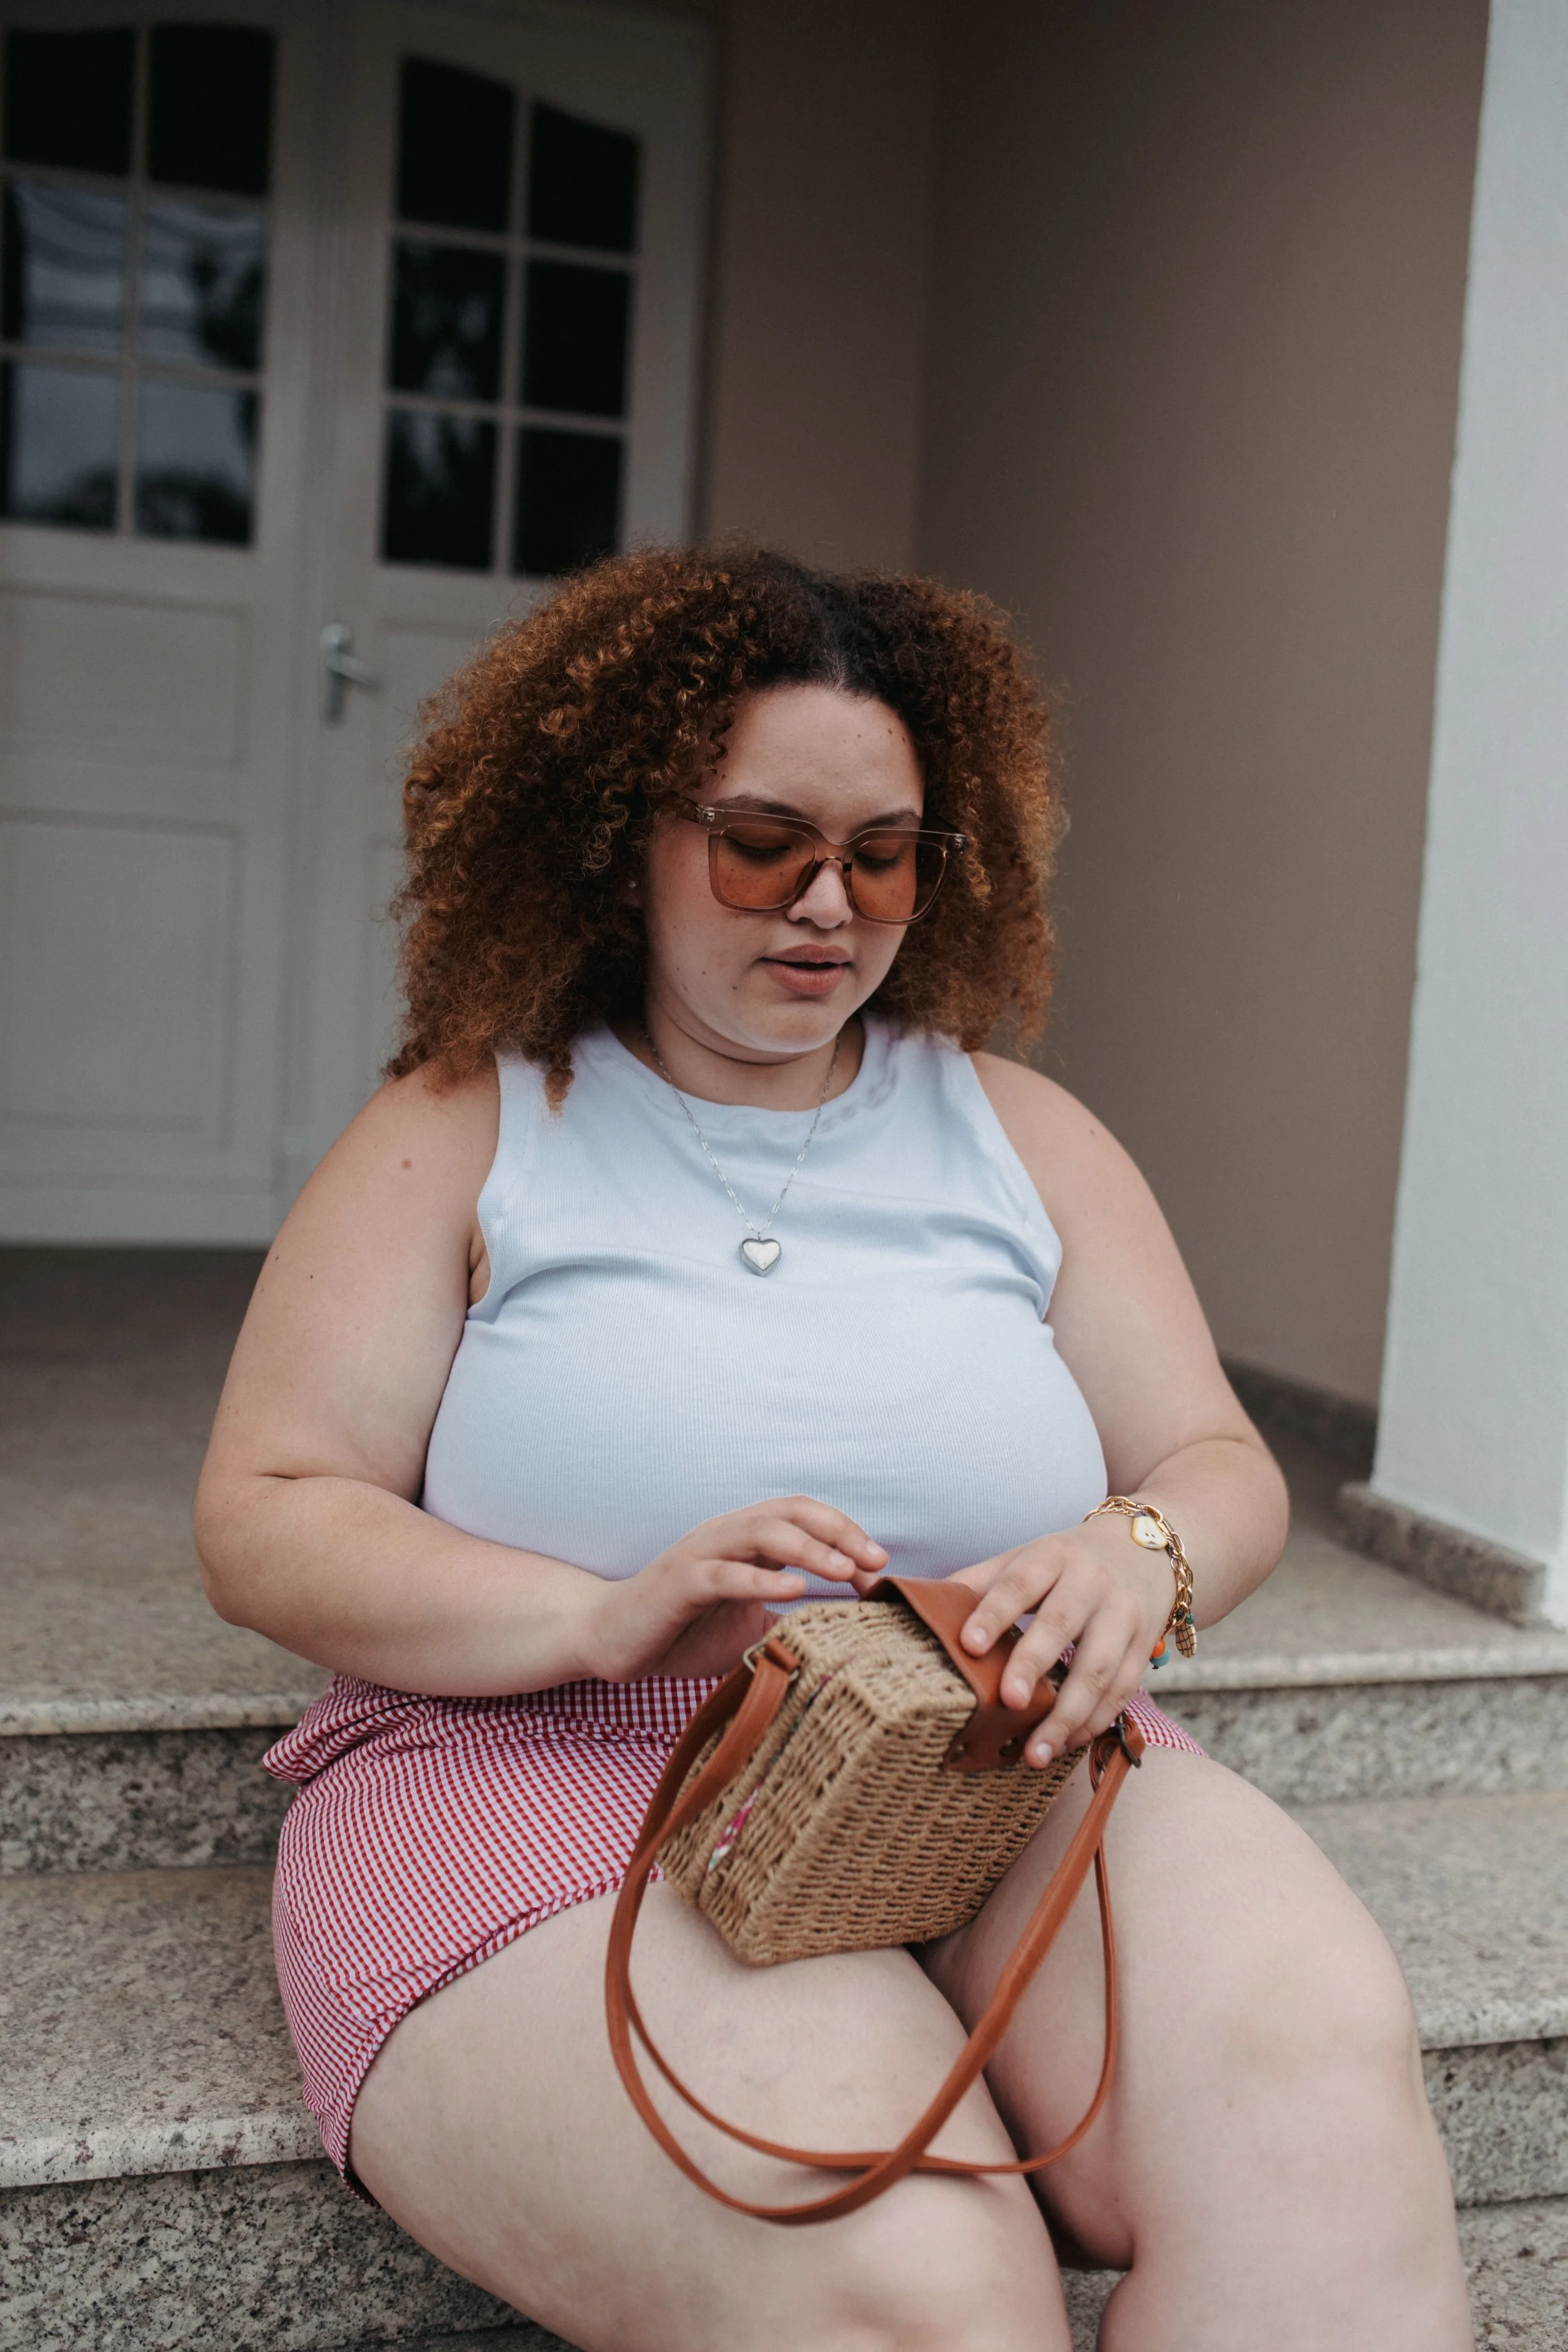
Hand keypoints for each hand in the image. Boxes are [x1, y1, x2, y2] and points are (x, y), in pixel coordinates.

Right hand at [589, 1499, 887, 1681]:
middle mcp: (727, 1536)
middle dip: (839, 1531)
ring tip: (844, 1570)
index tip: (881, 1569)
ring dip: (809, 1548)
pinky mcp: (678, 1583)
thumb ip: (793, 1620)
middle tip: (875, 1560)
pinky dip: (760, 1579)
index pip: (807, 1517)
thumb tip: (852, 1635)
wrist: (610, 1638)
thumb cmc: (683, 1631)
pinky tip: (792, 1590)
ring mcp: (701, 1555)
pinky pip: (723, 1574)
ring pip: (762, 1531)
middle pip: (792, 1512)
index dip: (847, 1535)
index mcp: (748, 1541)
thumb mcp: (751, 1626)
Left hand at [946, 1517, 1175, 1764]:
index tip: (968, 1645)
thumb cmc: (1068, 1562)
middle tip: (1009, 1701)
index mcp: (1052, 1556)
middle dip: (1034, 1664)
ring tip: (1035, 1753)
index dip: (994, 1613)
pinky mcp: (1144, 1646)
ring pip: (1099, 1668)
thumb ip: (981, 1582)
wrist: (1145, 1551)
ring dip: (1068, 1715)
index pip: (1019, 1583)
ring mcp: (1123, 1615)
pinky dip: (1094, 1722)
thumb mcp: (1028, 1558)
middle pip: (1062, 1623)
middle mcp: (1091, 1582)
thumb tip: (925, 1609)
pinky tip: (1066, 1744)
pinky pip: (1123, 1690)